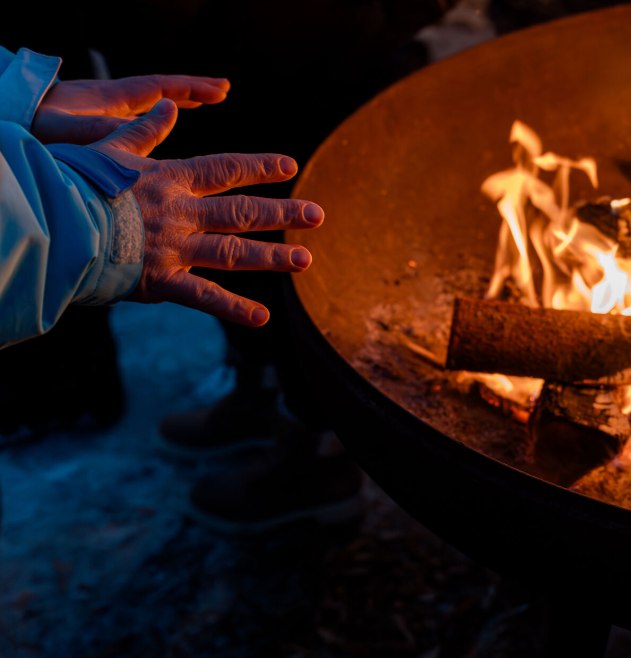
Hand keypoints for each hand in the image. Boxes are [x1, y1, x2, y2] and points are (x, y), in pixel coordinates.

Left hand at [33, 75, 228, 143]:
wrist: (8, 117)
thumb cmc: (34, 127)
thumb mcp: (71, 130)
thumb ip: (106, 129)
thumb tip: (146, 127)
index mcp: (110, 98)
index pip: (160, 86)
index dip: (192, 88)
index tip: (221, 90)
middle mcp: (110, 100)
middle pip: (159, 89)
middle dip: (192, 89)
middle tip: (223, 89)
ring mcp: (102, 109)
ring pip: (148, 101)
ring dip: (176, 99)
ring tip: (201, 101)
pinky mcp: (93, 122)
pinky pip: (136, 113)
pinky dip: (156, 113)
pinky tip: (162, 122)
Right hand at [90, 99, 321, 325]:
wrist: (52, 223)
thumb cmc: (74, 184)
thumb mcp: (111, 149)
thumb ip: (145, 131)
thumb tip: (169, 107)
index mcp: (170, 181)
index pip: (224, 169)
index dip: (259, 167)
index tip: (289, 166)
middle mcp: (181, 214)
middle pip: (241, 212)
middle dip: (283, 213)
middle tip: (318, 215)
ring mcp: (175, 248)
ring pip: (233, 252)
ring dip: (271, 257)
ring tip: (304, 260)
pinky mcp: (160, 280)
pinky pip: (204, 297)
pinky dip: (233, 309)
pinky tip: (262, 318)